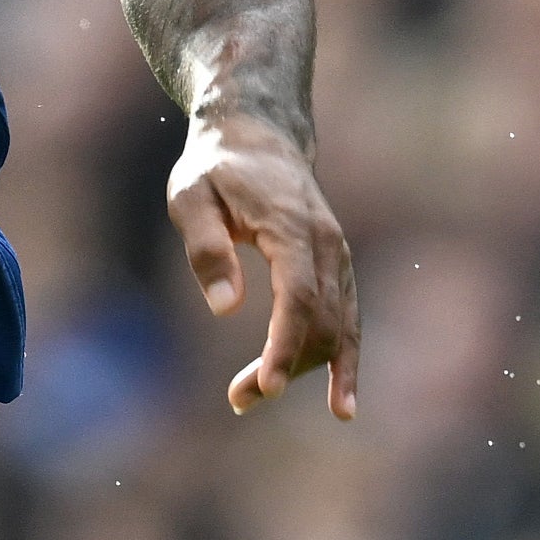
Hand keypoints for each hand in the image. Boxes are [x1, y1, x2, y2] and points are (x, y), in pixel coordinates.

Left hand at [165, 107, 360, 418]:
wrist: (259, 135)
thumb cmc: (216, 168)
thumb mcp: (190, 196)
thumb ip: (206, 248)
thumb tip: (225, 307)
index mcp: (291, 227)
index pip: (298, 297)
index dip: (285, 346)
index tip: (268, 388)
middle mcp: (327, 243)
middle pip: (320, 320)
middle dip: (286, 366)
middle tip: (239, 400)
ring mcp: (339, 256)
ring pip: (338, 326)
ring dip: (305, 369)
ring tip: (251, 397)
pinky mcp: (339, 267)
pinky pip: (349, 319)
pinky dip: (346, 361)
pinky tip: (342, 403)